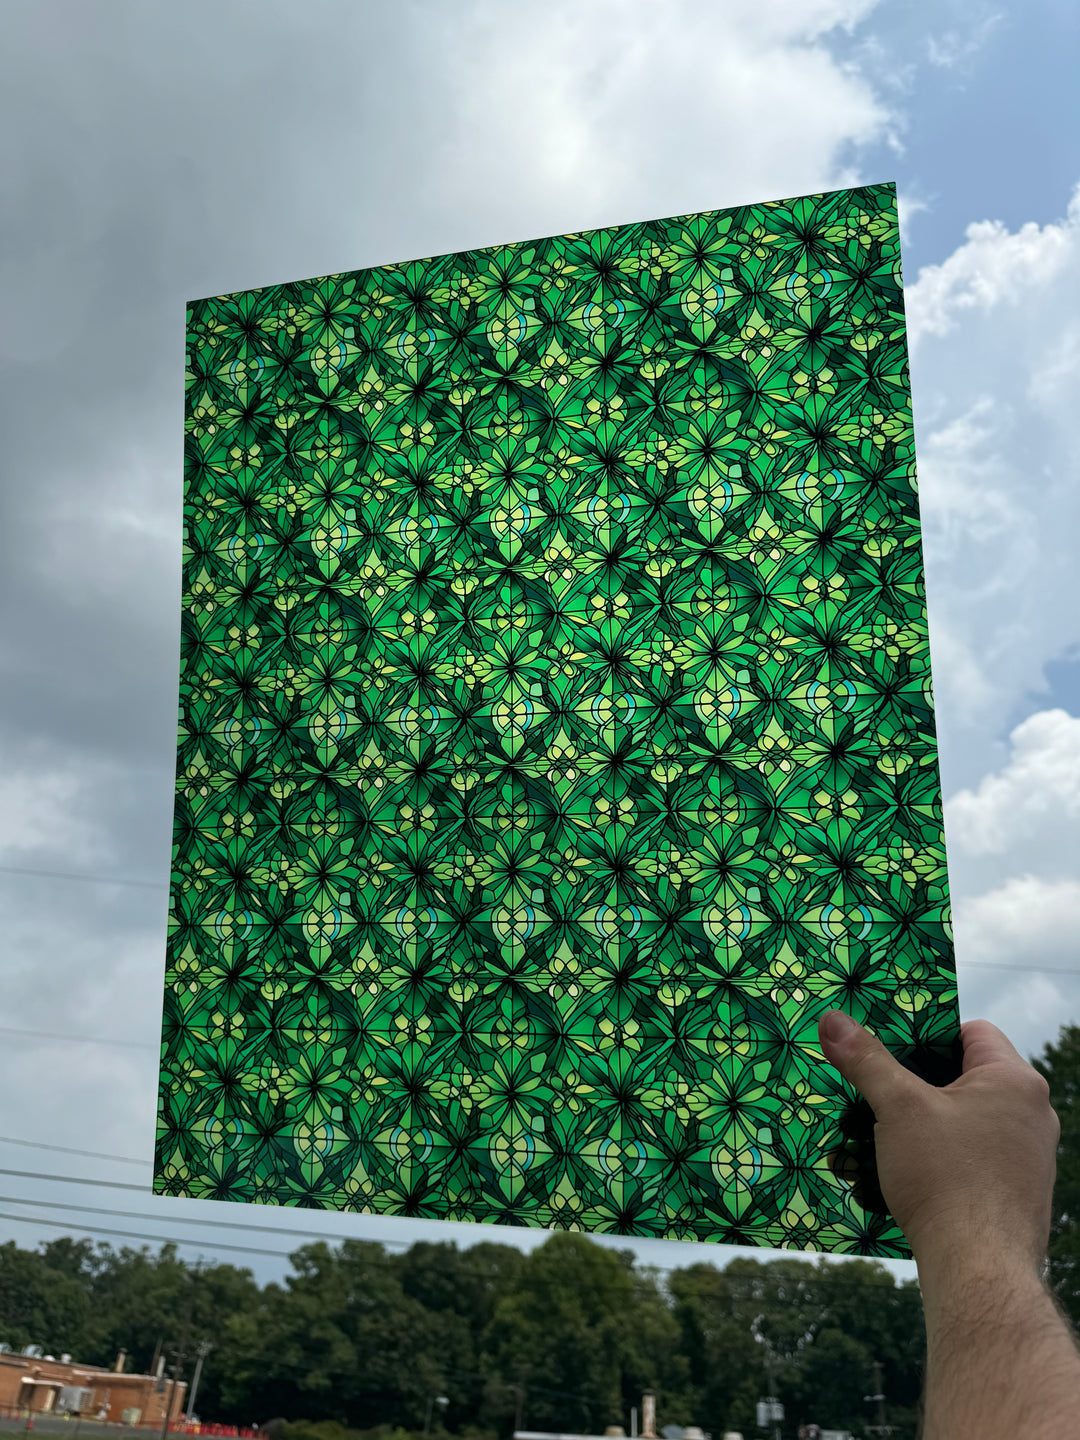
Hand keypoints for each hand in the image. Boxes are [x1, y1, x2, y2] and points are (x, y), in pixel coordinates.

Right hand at [818, 1012, 1058, 1278]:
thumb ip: (866, 1059)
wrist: (979, 1271)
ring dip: (924, 1127)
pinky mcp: (1018, 1193)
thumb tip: (833, 1019)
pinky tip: (906, 1176)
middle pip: (965, 1078)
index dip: (926, 1035)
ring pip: (966, 1122)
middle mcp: (1033, 1114)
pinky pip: (974, 1159)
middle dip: (916, 1087)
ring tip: (882, 1139)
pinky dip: (940, 1160)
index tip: (890, 1052)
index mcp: (1015, 1081)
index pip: (970, 1032)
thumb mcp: (897, 1108)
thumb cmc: (945, 1178)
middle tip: (878, 1094)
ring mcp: (1030, 1157)